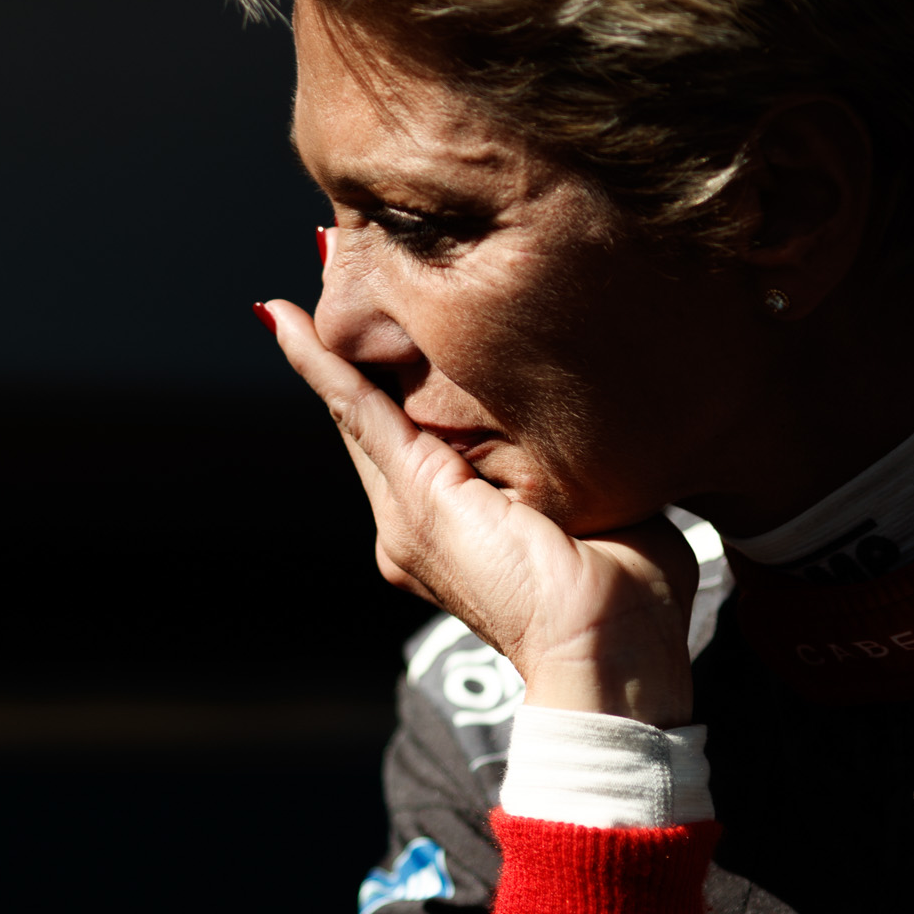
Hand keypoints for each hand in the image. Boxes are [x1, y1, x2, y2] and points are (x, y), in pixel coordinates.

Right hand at [262, 298, 698, 726]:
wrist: (610, 656)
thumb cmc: (627, 602)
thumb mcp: (602, 507)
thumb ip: (581, 463)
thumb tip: (607, 417)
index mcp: (457, 529)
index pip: (414, 433)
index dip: (393, 373)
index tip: (385, 316)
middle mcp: (413, 524)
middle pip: (373, 412)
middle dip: (352, 339)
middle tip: (333, 258)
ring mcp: (405, 515)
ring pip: (360, 405)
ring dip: (334, 335)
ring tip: (316, 265)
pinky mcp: (412, 498)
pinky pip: (357, 411)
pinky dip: (321, 364)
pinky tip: (287, 322)